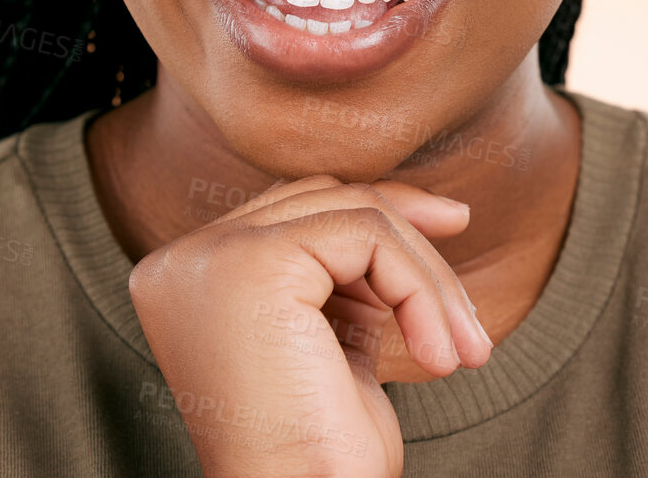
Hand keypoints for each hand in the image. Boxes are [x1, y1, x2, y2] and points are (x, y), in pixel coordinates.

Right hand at [128, 174, 493, 477]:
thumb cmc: (319, 450)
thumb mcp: (337, 337)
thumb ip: (352, 271)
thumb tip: (431, 206)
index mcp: (187, 278)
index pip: (291, 209)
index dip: (376, 218)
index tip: (447, 230)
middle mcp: (181, 261)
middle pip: (318, 197)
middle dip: (406, 228)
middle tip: (463, 257)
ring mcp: (210, 257)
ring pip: (351, 211)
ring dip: (427, 276)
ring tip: (465, 347)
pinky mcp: (254, 263)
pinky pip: (367, 236)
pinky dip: (421, 290)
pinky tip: (440, 358)